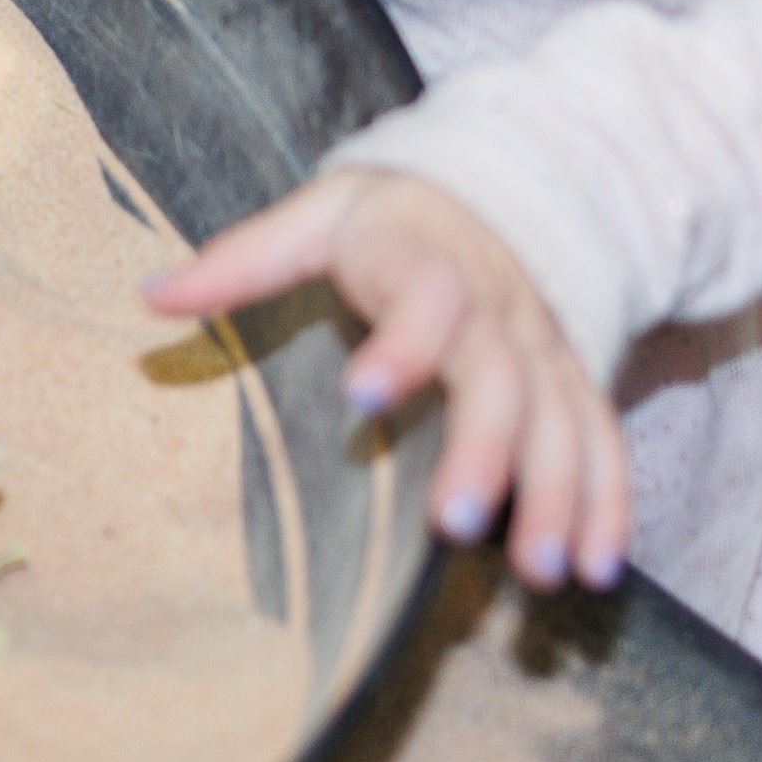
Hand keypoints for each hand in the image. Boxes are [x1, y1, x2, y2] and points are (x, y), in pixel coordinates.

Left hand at [143, 167, 628, 593]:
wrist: (497, 191)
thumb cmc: (387, 218)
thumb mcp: (316, 218)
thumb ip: (242, 262)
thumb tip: (151, 294)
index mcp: (427, 265)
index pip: (426, 299)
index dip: (402, 344)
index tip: (362, 393)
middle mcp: (498, 311)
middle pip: (501, 380)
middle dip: (486, 450)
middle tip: (456, 522)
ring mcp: (545, 352)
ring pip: (564, 421)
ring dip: (559, 496)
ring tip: (539, 570)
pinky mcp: (576, 383)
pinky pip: (604, 440)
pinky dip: (610, 503)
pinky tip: (598, 566)